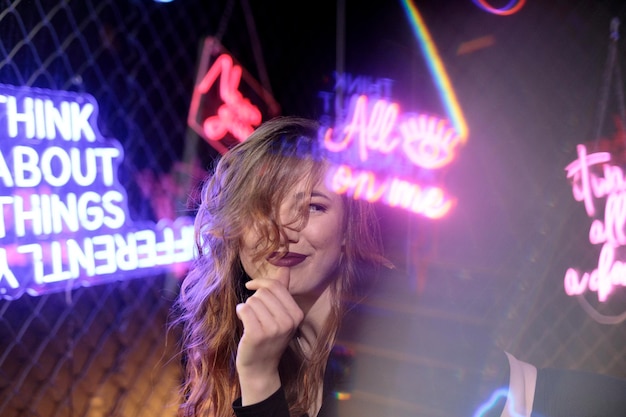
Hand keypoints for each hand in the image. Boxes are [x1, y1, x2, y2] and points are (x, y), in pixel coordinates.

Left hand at [235, 267, 303, 404]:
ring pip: (252, 301)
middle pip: (264, 293)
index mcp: (297, 314)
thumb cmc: (268, 338)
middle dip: (254, 299)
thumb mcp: (280, 314)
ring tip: (251, 321)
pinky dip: (240, 312)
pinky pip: (244, 309)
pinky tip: (243, 321)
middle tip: (255, 314)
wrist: (260, 368)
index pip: (277, 286)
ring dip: (247, 308)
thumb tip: (285, 269)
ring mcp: (273, 329)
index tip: (251, 287)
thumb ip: (283, 291)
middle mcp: (288, 321)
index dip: (260, 283)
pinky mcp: (257, 334)